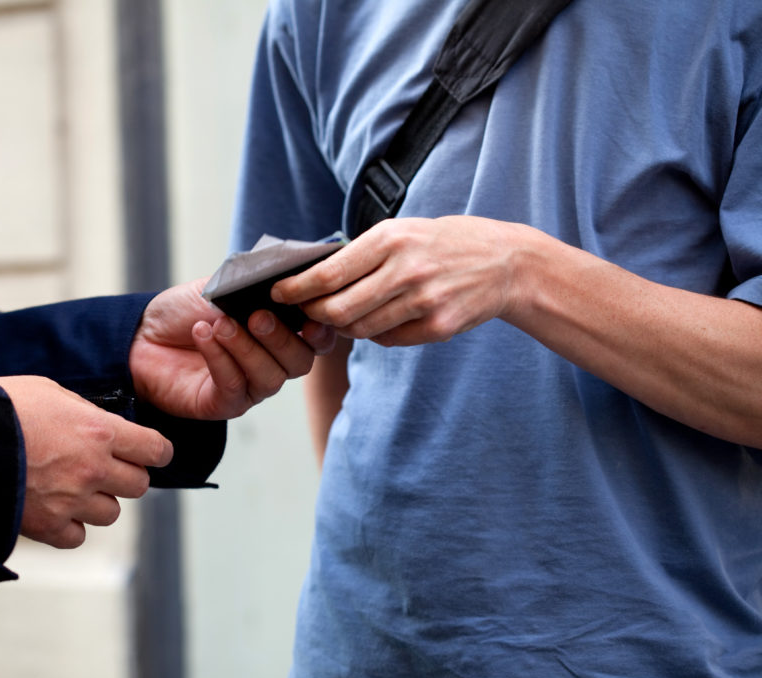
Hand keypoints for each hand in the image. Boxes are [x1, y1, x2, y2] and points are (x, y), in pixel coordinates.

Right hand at [0, 375, 172, 548]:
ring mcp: (72, 501)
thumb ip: (84, 411)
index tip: (151, 453)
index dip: (156, 451)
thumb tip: (100, 423)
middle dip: (126, 476)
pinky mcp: (47, 527)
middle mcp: (94, 469)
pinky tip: (54, 509)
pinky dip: (70, 526)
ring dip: (98, 502)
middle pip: (139, 485)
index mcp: (100, 432)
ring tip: (72, 487)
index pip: (156, 450)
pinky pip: (78, 537)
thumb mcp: (50, 391)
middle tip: (104, 468)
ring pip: (111, 513)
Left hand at [129, 278, 334, 419]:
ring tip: (221, 325)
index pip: (316, 339)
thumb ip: (256, 284)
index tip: (309, 313)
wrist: (140, 335)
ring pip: (270, 378)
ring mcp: (249, 387)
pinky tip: (204, 335)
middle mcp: (271, 364)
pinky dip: (221, 358)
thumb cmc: (184, 312)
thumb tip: (284, 274)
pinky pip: (234, 385)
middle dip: (280, 338)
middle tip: (256, 316)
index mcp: (279, 335)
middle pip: (299, 362)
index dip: (320, 330)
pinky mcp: (223, 404)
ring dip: (246, 348)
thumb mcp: (224, 287)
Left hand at [272, 216, 529, 345]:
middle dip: (314, 314)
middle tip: (307, 312)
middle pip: (337, 309)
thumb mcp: (402, 231)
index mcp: (390, 239)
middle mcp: (404, 270)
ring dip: (344, 326)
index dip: (296, 289)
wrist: (506, 262)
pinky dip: (376, 333)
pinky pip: (388, 339)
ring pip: (360, 329)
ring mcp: (423, 301)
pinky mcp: (438, 327)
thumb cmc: (444, 243)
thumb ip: (361, 253)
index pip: (327, 274)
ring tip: (343, 315)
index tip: (278, 293)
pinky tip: (381, 319)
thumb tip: (313, 277)